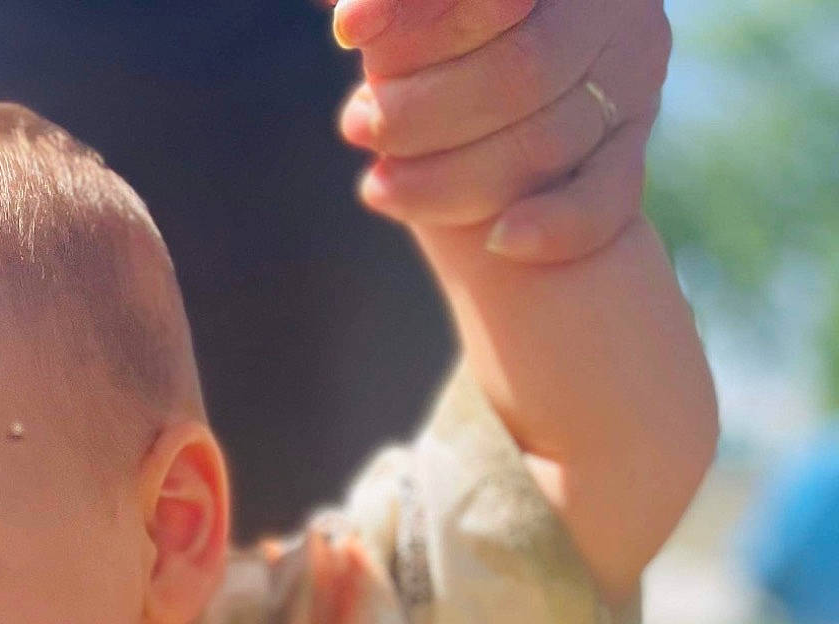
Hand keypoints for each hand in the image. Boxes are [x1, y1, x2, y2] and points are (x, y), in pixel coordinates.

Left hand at [330, 0, 669, 260]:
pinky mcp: (630, 148)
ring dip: (450, 179)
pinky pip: (604, 198)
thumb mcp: (417, 12)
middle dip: (423, 112)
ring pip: (547, 143)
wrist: (497, 103)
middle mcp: (609, 8)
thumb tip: (352, 19)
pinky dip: (554, 227)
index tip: (350, 32)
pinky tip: (498, 241)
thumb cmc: (435, 31)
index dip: (420, 15)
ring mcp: (630, 77)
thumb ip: (399, 4)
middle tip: (359, 126)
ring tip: (379, 186)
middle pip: (521, 71)